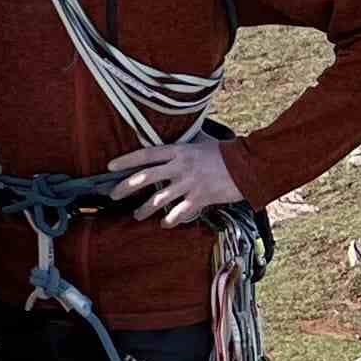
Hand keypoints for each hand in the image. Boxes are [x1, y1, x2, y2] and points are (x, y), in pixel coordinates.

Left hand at [105, 134, 242, 226]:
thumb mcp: (203, 142)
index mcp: (179, 151)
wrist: (250, 164)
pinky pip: (179, 212)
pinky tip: (165, 224)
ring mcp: (189, 183)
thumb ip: (187, 143)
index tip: (110, 167)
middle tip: (113, 195)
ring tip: (136, 215)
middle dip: (125, 187)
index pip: (146, 154)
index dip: (126, 160)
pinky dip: (170, 220)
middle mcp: (180, 166)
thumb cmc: (226, 153)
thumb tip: (178, 136)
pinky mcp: (201, 198)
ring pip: (158, 199)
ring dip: (144, 209)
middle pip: (145, 177)